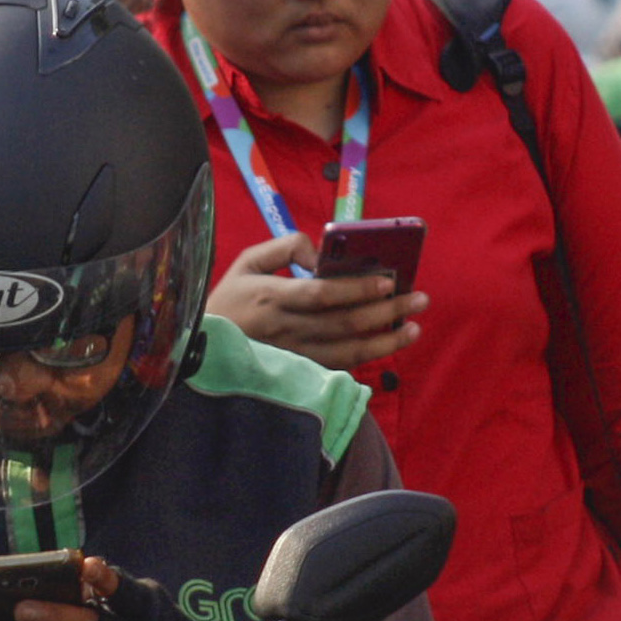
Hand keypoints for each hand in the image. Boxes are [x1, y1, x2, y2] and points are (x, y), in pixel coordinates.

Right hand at [201, 233, 426, 370]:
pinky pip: (339, 367)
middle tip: (420, 300)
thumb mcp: (247, 262)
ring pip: (348, 352)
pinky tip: (388, 346)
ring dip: (385, 341)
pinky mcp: (299, 372)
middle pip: (345, 324)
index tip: (389, 281)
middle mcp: (286, 330)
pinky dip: (367, 358)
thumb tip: (320, 254)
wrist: (200, 348)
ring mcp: (294, 356)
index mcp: (272, 298)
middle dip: (387, 312)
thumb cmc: (229, 299)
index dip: (357, 289)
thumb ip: (285, 248)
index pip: (323, 294)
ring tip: (413, 328)